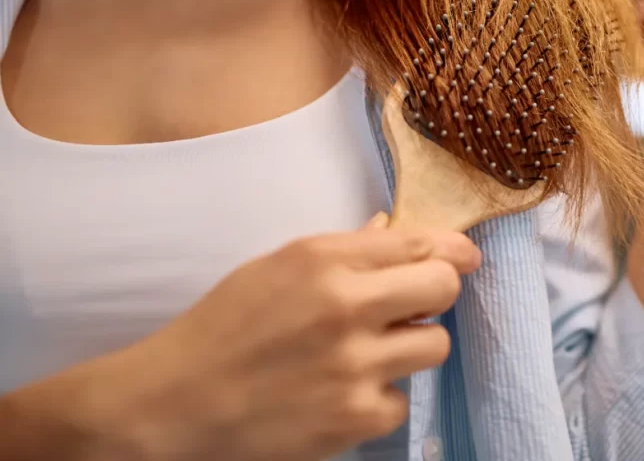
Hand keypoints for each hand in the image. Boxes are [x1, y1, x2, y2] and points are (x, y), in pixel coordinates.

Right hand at [2, 216, 479, 460]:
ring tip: (370, 352)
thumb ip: (345, 250)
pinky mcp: (354, 418)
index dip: (451, 250)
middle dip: (437, 292)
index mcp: (324, 259)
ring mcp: (355, 365)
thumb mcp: (277, 267)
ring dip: (411, 347)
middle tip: (413, 305)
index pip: (421, 243)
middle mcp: (346, 306)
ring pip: (435, 346)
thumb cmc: (223, 327)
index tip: (463, 257)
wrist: (176, 403)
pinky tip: (342, 392)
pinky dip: (379, 398)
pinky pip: (401, 400)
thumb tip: (394, 230)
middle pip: (444, 287)